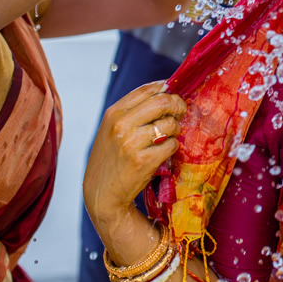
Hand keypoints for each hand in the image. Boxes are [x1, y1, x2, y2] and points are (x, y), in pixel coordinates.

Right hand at [83, 81, 186, 226]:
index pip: (147, 89)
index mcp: (114, 112)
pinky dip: (172, 148)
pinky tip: (162, 153)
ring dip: (176, 130)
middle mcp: (121, 124)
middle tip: (181, 112)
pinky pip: (172, 145)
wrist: (101, 193)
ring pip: (170, 124)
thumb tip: (167, 93)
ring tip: (168, 137)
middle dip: (178, 105)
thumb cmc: (111, 158)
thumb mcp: (113, 128)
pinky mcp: (143, 160)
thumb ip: (134, 111)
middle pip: (163, 102)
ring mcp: (132, 142)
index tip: (175, 94)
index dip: (167, 89)